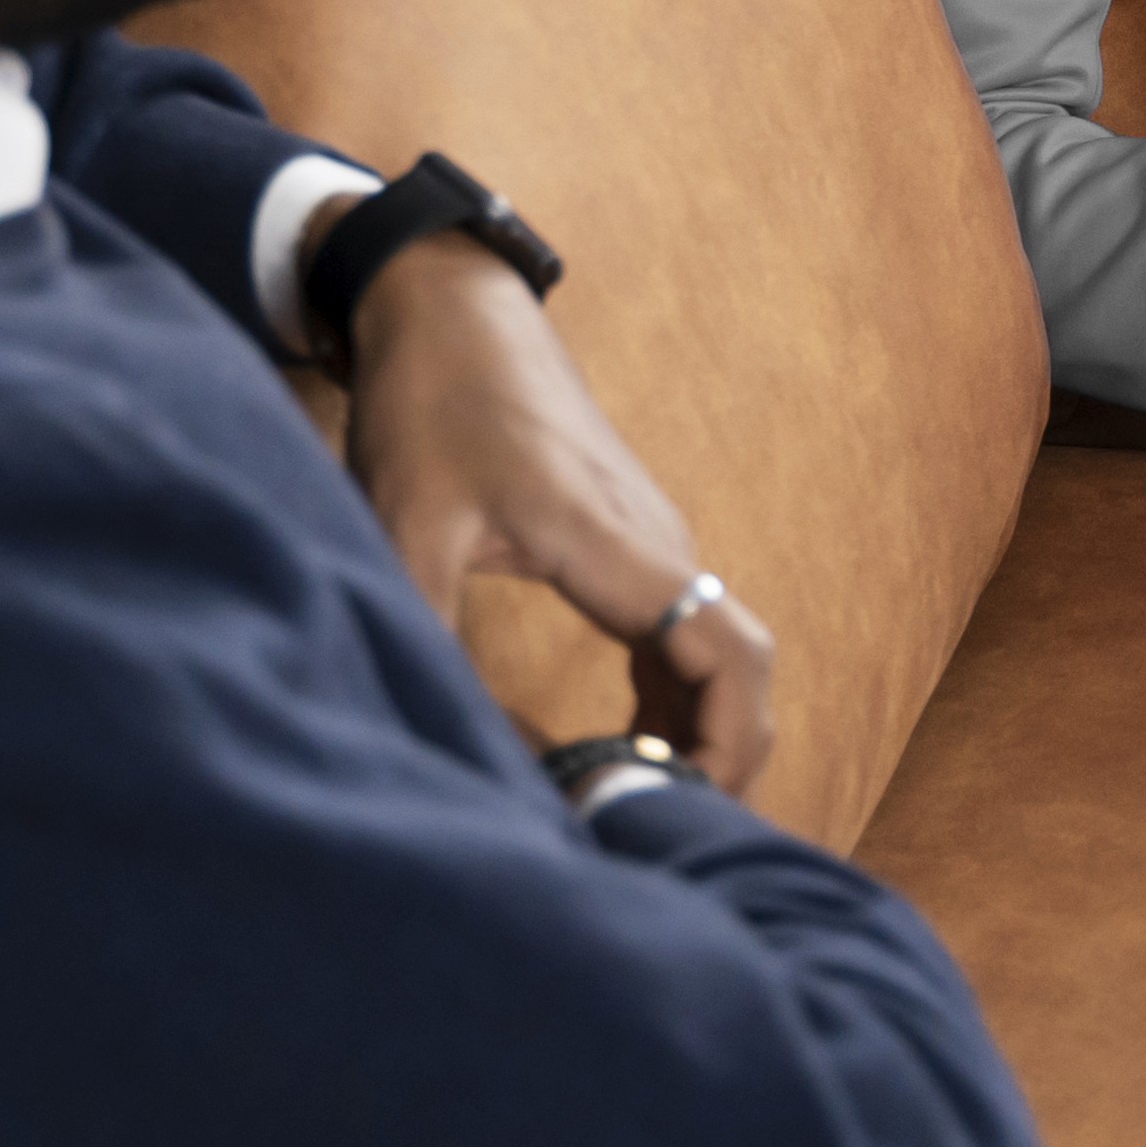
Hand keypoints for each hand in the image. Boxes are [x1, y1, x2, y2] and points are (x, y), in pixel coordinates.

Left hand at [340, 236, 780, 798]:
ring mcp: (651, 536)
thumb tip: (441, 736)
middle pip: (740, 668)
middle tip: (665, 842)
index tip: (685, 817)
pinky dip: (674, 699)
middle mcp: (657, 541)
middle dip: (725, 761)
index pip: (726, 656)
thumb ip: (424, 625)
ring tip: (639, 812)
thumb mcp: (405, 519)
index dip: (727, 746)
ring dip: (699, 734)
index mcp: (618, 543)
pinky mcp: (630, 536)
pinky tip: (624, 748)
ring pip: (716, 653)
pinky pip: (683, 632)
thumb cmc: (431, 401)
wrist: (452, 305)